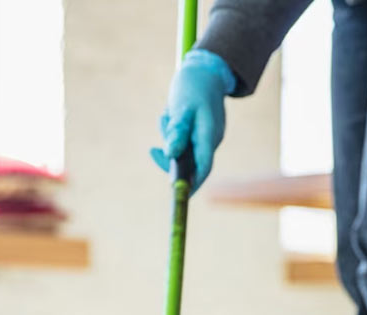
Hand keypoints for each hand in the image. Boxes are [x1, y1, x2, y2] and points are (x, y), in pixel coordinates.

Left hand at [150, 49, 236, 193]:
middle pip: (190, 162)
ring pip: (183, 150)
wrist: (205, 68)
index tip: (176, 193)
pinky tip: (170, 113)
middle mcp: (211, 139)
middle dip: (171, 156)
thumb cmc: (192, 85)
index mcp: (209, 135)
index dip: (191, 184)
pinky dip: (173, 132)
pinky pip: (183, 140)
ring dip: (170, 137)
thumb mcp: (180, 107)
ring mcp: (207, 136)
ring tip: (167, 115)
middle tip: (155, 144)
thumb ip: (177, 131)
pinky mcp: (201, 132)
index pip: (202, 167)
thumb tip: (170, 154)